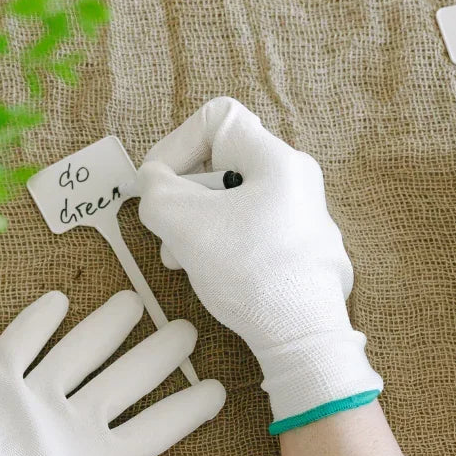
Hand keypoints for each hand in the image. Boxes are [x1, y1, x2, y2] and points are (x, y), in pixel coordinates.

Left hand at [0, 290, 224, 455]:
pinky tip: (57, 301)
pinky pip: (16, 342)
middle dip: (160, 353)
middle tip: (186, 329)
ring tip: (133, 301)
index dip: (189, 408)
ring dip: (108, 324)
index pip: (156, 429)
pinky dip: (37, 320)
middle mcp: (64, 420)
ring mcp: (23, 397)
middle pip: (125, 378)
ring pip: (78, 349)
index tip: (216, 388)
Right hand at [136, 96, 380, 431]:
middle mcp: (294, 179)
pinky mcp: (298, 248)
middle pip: (217, 163)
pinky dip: (218, 243)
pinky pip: (246, 228)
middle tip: (166, 229)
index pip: (215, 120)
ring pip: (228, 199)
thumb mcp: (184, 222)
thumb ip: (156, 190)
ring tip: (182, 259)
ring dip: (193, 224)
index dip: (174, 145)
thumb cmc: (249, 271)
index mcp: (276, 160)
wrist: (303, 336)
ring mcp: (299, 215)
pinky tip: (208, 273)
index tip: (157, 185)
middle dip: (181, 195)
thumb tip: (152, 183)